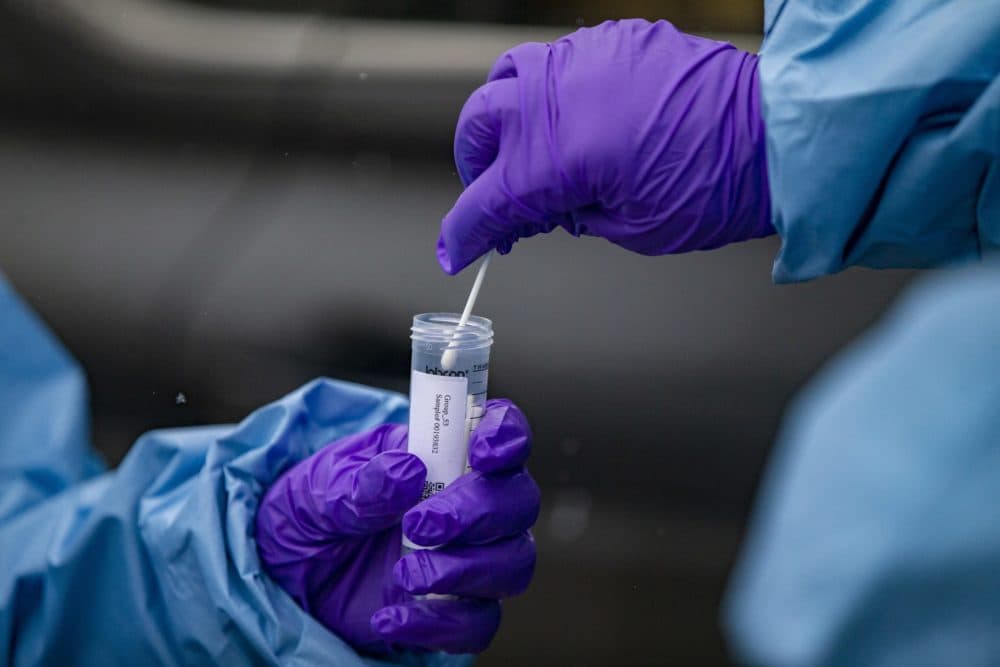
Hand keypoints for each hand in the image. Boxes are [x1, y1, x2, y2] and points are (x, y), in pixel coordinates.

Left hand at [254, 398, 538, 654]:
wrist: (288, 572)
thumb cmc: (314, 508)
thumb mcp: (319, 487)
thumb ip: (361, 482)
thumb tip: (406, 472)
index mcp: (444, 454)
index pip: (503, 432)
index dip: (507, 437)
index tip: (482, 454)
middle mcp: (469, 505)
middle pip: (518, 502)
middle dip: (478, 513)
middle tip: (420, 525)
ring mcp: (468, 559)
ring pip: (513, 564)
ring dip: (464, 570)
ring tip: (403, 575)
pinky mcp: (453, 610)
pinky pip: (477, 623)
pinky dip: (437, 624)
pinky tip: (389, 617)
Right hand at [438, 19, 772, 273]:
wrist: (776, 136)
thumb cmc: (715, 188)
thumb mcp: (629, 227)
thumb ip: (565, 215)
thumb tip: (535, 211)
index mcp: (559, 153)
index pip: (488, 199)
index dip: (465, 233)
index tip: (458, 251)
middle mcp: (559, 96)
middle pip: (479, 127)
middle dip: (478, 169)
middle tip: (500, 203)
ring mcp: (584, 58)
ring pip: (508, 78)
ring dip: (505, 122)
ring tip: (528, 154)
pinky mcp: (613, 39)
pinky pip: (558, 61)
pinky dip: (552, 96)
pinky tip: (578, 123)